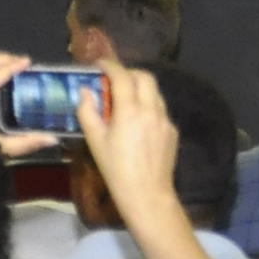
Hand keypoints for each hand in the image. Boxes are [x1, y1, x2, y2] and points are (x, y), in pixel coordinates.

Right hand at [77, 63, 181, 224]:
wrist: (147, 193)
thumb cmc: (116, 169)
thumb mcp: (95, 140)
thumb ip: (88, 111)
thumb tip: (85, 91)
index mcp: (131, 110)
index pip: (122, 76)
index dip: (110, 66)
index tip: (99, 64)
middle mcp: (152, 110)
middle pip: (145, 77)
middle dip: (129, 73)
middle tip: (113, 80)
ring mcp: (166, 120)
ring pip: (155, 92)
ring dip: (140, 89)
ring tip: (123, 100)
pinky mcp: (172, 130)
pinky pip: (160, 110)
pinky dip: (148, 106)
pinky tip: (137, 122)